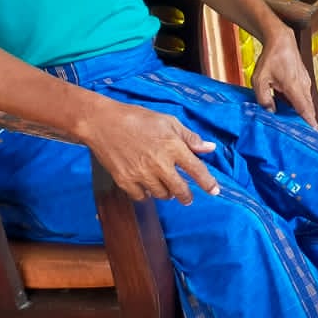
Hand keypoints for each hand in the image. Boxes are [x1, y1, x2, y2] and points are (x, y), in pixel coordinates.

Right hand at [80, 98, 219, 203]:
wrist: (103, 123)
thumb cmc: (137, 119)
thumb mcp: (168, 121)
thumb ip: (190, 137)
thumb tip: (210, 148)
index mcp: (173, 147)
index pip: (196, 170)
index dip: (208, 183)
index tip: (215, 191)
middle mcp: (159, 163)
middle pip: (180, 189)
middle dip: (186, 196)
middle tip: (187, 198)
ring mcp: (141, 174)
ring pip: (161, 194)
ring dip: (166, 193)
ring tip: (164, 185)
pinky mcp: (124, 180)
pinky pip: (141, 196)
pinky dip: (146, 194)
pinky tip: (146, 185)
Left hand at [252, 27, 317, 128]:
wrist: (282, 40)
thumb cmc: (270, 59)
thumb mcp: (260, 80)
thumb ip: (264, 98)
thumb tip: (270, 114)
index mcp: (293, 87)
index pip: (304, 109)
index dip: (309, 123)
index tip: (315, 134)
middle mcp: (303, 86)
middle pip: (308, 109)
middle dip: (308, 122)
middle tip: (307, 137)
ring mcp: (305, 83)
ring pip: (306, 103)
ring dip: (303, 114)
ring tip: (299, 127)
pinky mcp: (303, 80)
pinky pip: (303, 96)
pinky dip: (300, 105)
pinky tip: (292, 111)